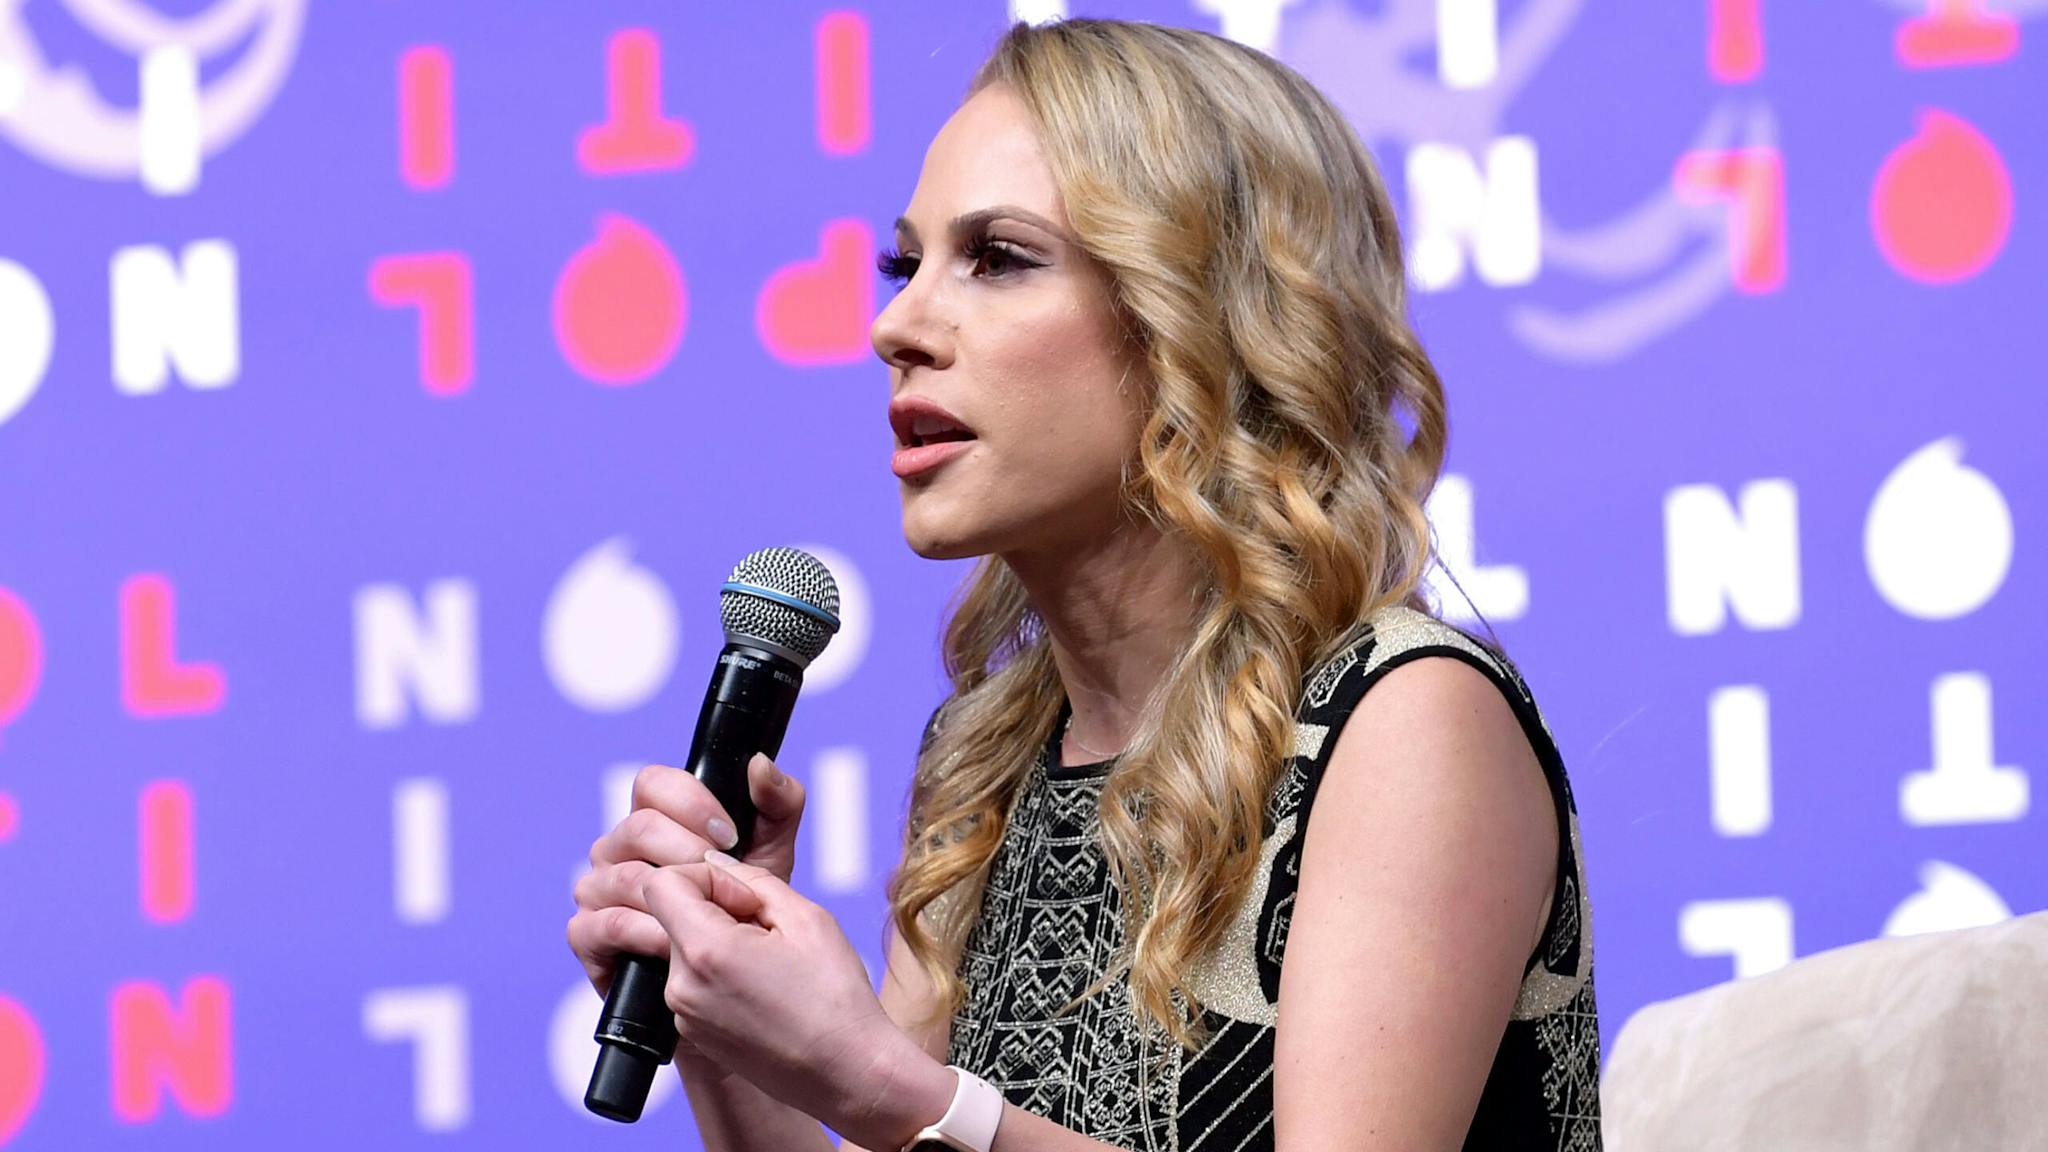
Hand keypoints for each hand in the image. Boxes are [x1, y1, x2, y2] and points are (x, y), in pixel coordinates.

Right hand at [567, 753, 805, 1081]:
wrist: (739, 990)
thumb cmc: (749, 913)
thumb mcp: (771, 854)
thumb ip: (777, 805)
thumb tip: (761, 765)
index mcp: (656, 819)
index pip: (652, 784)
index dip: (690, 801)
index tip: (731, 833)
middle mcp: (620, 850)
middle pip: (636, 828)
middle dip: (687, 851)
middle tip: (724, 878)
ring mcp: (599, 891)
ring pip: (621, 876)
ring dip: (670, 896)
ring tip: (709, 917)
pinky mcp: (588, 938)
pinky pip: (599, 925)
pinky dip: (640, 933)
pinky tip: (672, 945)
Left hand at [640, 855, 955, 1150]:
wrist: (847, 1075)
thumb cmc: (836, 998)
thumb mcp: (807, 918)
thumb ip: (754, 880)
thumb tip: (717, 864)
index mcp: (705, 951)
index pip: (661, 883)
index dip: (703, 875)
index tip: (746, 898)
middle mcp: (680, 987)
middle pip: (672, 916)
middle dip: (715, 909)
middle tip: (769, 930)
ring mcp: (683, 1016)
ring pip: (684, 948)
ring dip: (719, 941)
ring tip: (772, 964)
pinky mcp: (693, 1036)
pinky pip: (693, 983)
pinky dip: (720, 974)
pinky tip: (766, 990)